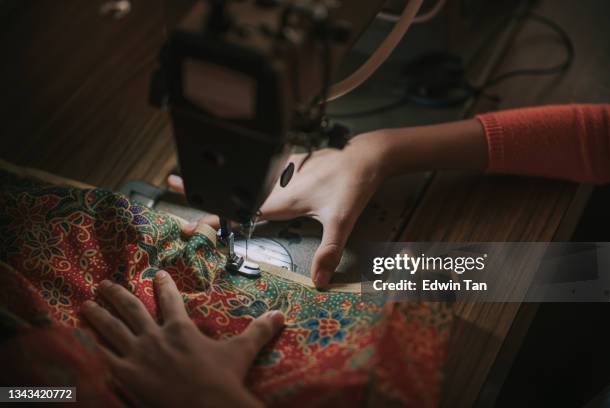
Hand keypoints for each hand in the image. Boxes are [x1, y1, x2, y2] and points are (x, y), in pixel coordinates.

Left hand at [82, 271, 283, 407]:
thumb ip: (259, 330)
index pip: (170, 299)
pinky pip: (104, 358)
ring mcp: (137, 356)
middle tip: (104, 283)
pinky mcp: (126, 377)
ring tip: (86, 304)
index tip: (155, 274)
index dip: (162, 284)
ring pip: (111, 329)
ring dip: (98, 314)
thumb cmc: (223, 379)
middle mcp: (155, 337)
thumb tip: (280, 314)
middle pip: (131, 309)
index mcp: (181, 328)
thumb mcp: (242, 352)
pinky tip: (83, 340)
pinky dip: (93, 347)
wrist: (205, 407)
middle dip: (117, 294)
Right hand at [169, 132, 391, 287]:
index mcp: (278, 199)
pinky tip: (238, 175)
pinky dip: (241, 173)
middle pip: (231, 191)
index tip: (187, 222)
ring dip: (218, 179)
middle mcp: (274, 184)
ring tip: (191, 174)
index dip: (210, 218)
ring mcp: (280, 173)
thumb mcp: (341, 219)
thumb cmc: (352, 184)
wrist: (365, 154)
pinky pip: (258, 170)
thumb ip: (329, 250)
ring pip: (241, 179)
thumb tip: (318, 282)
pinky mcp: (290, 164)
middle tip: (172, 183)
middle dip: (201, 189)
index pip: (236, 210)